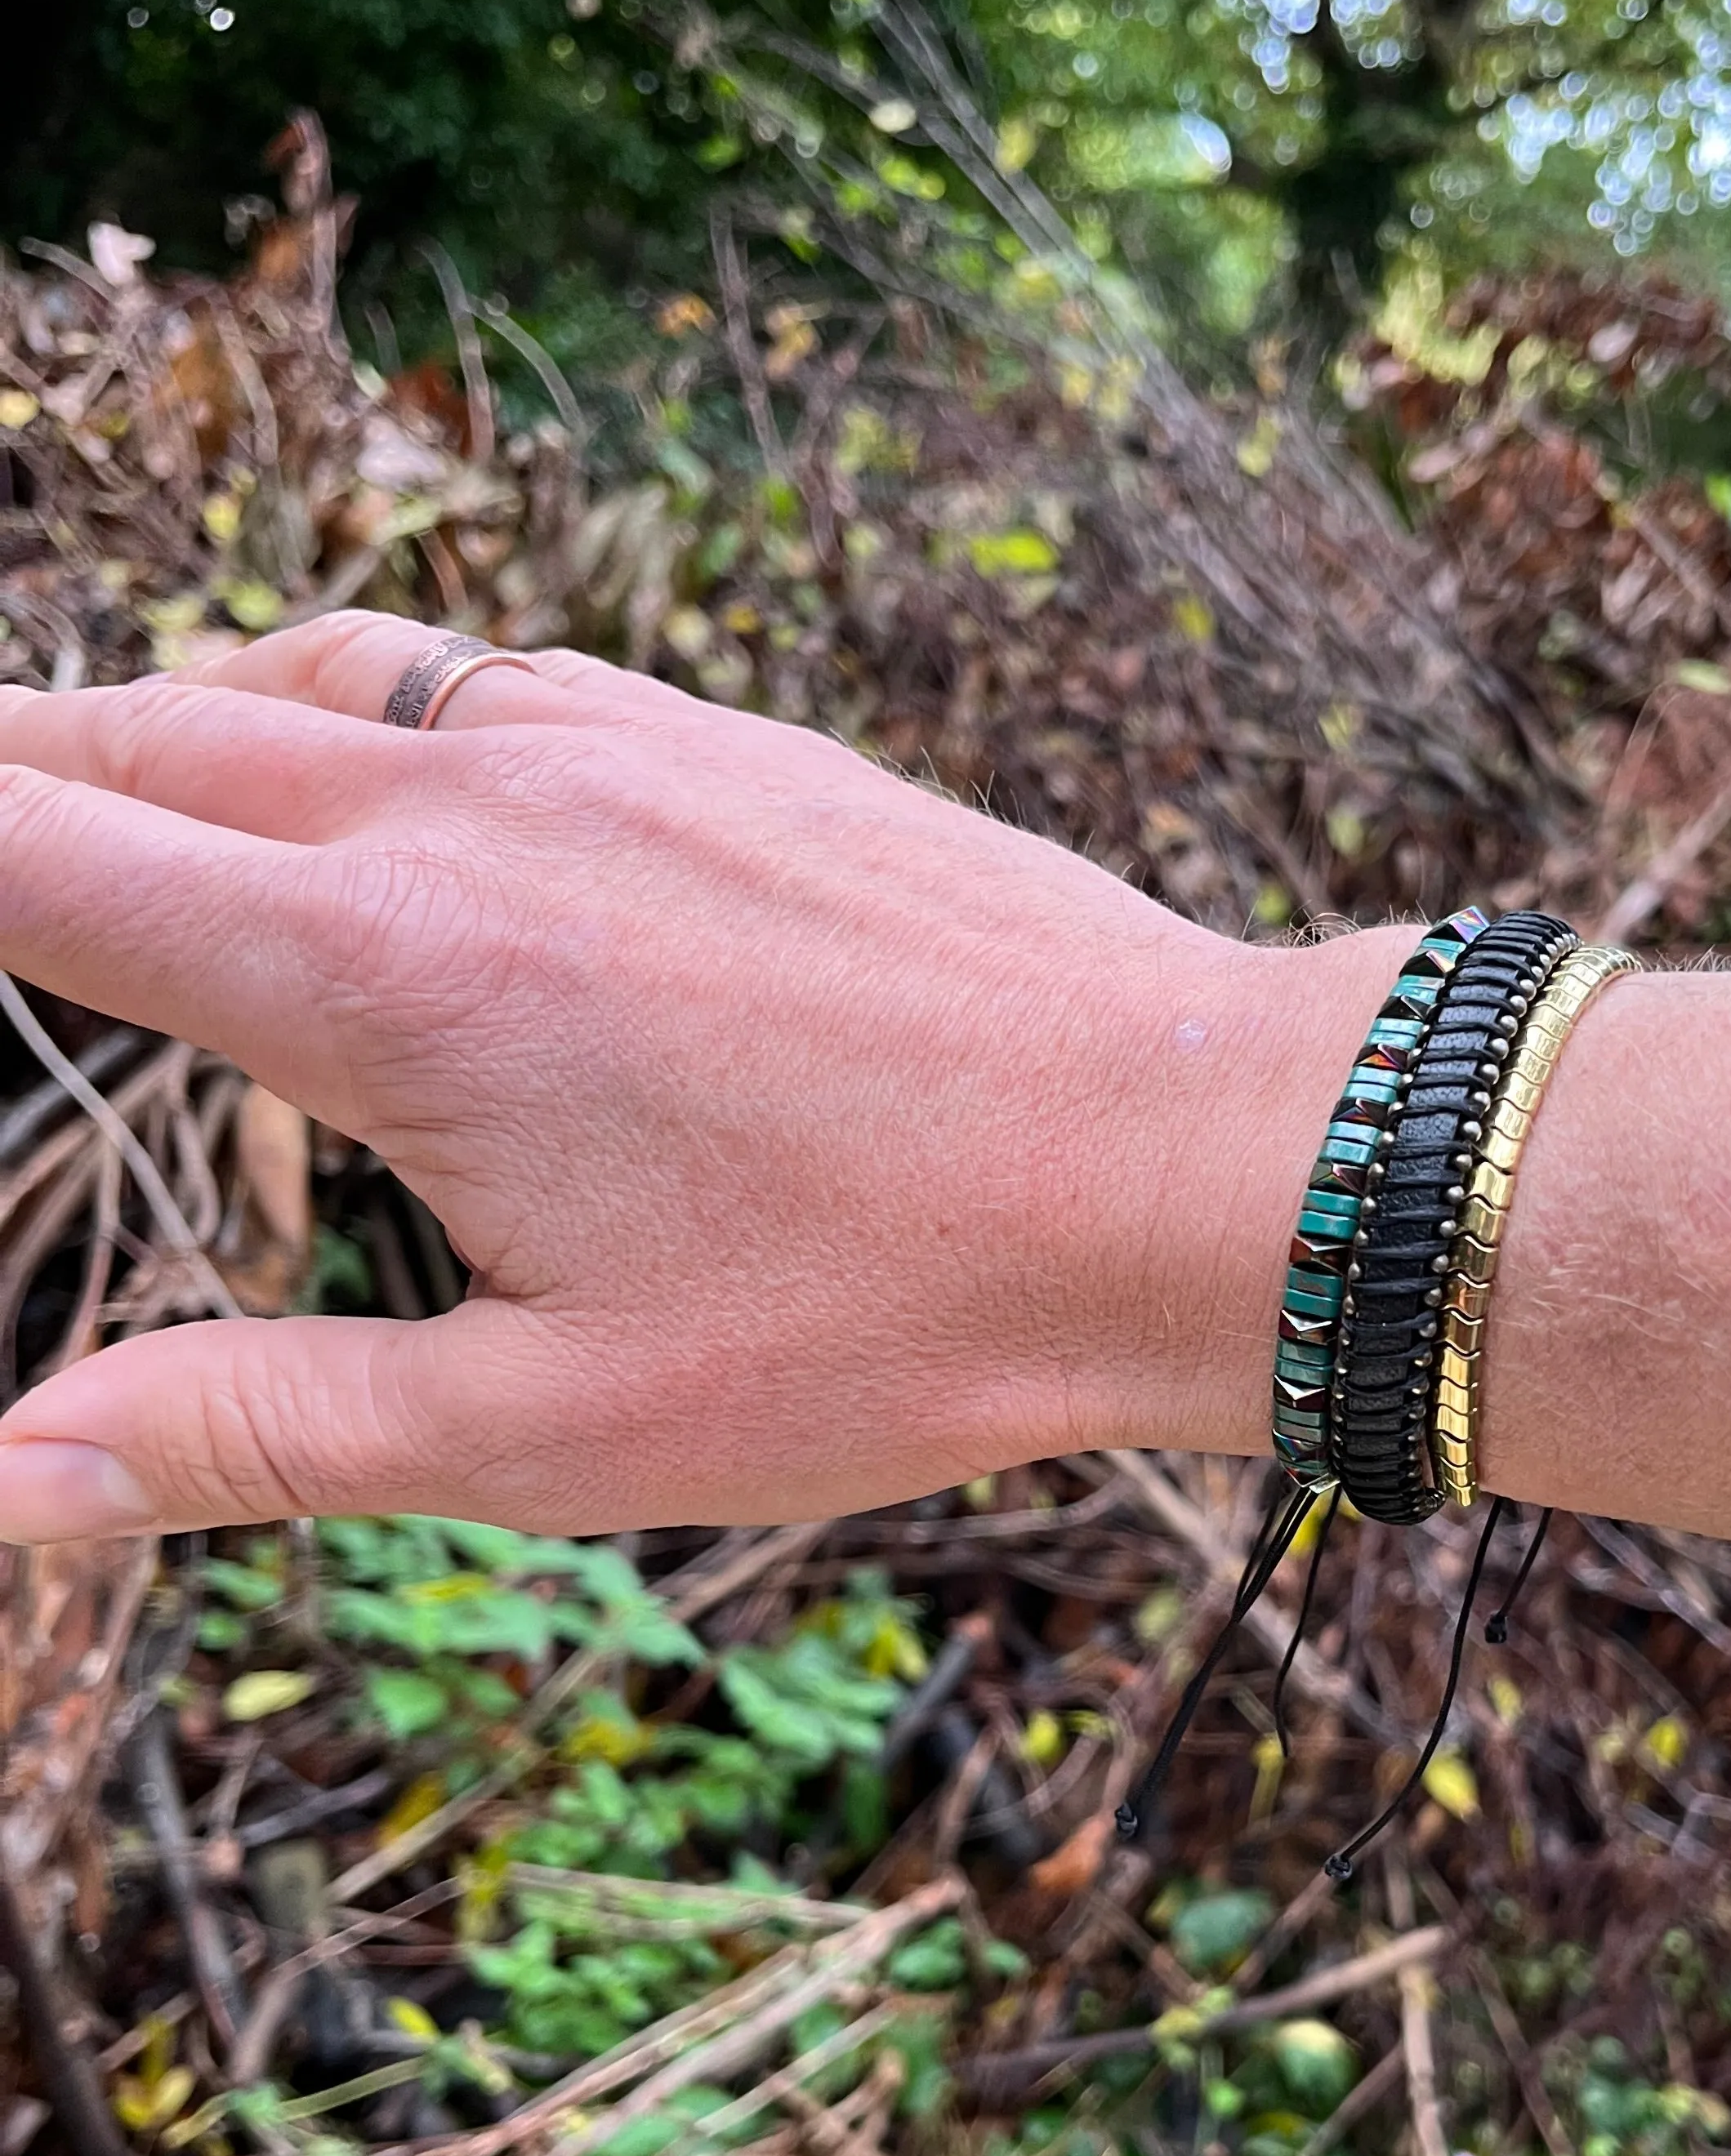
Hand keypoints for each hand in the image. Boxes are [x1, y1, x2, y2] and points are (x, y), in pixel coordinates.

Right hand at [0, 615, 1374, 1535]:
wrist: (1188, 1161)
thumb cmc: (898, 1316)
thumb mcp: (554, 1430)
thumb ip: (253, 1432)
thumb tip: (5, 1484)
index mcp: (389, 976)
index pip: (32, 850)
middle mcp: (469, 803)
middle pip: (129, 731)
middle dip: (11, 787)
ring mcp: (605, 740)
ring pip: (295, 672)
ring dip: (166, 729)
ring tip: (107, 811)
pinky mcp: (714, 736)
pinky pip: (465, 671)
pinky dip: (351, 710)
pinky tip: (373, 788)